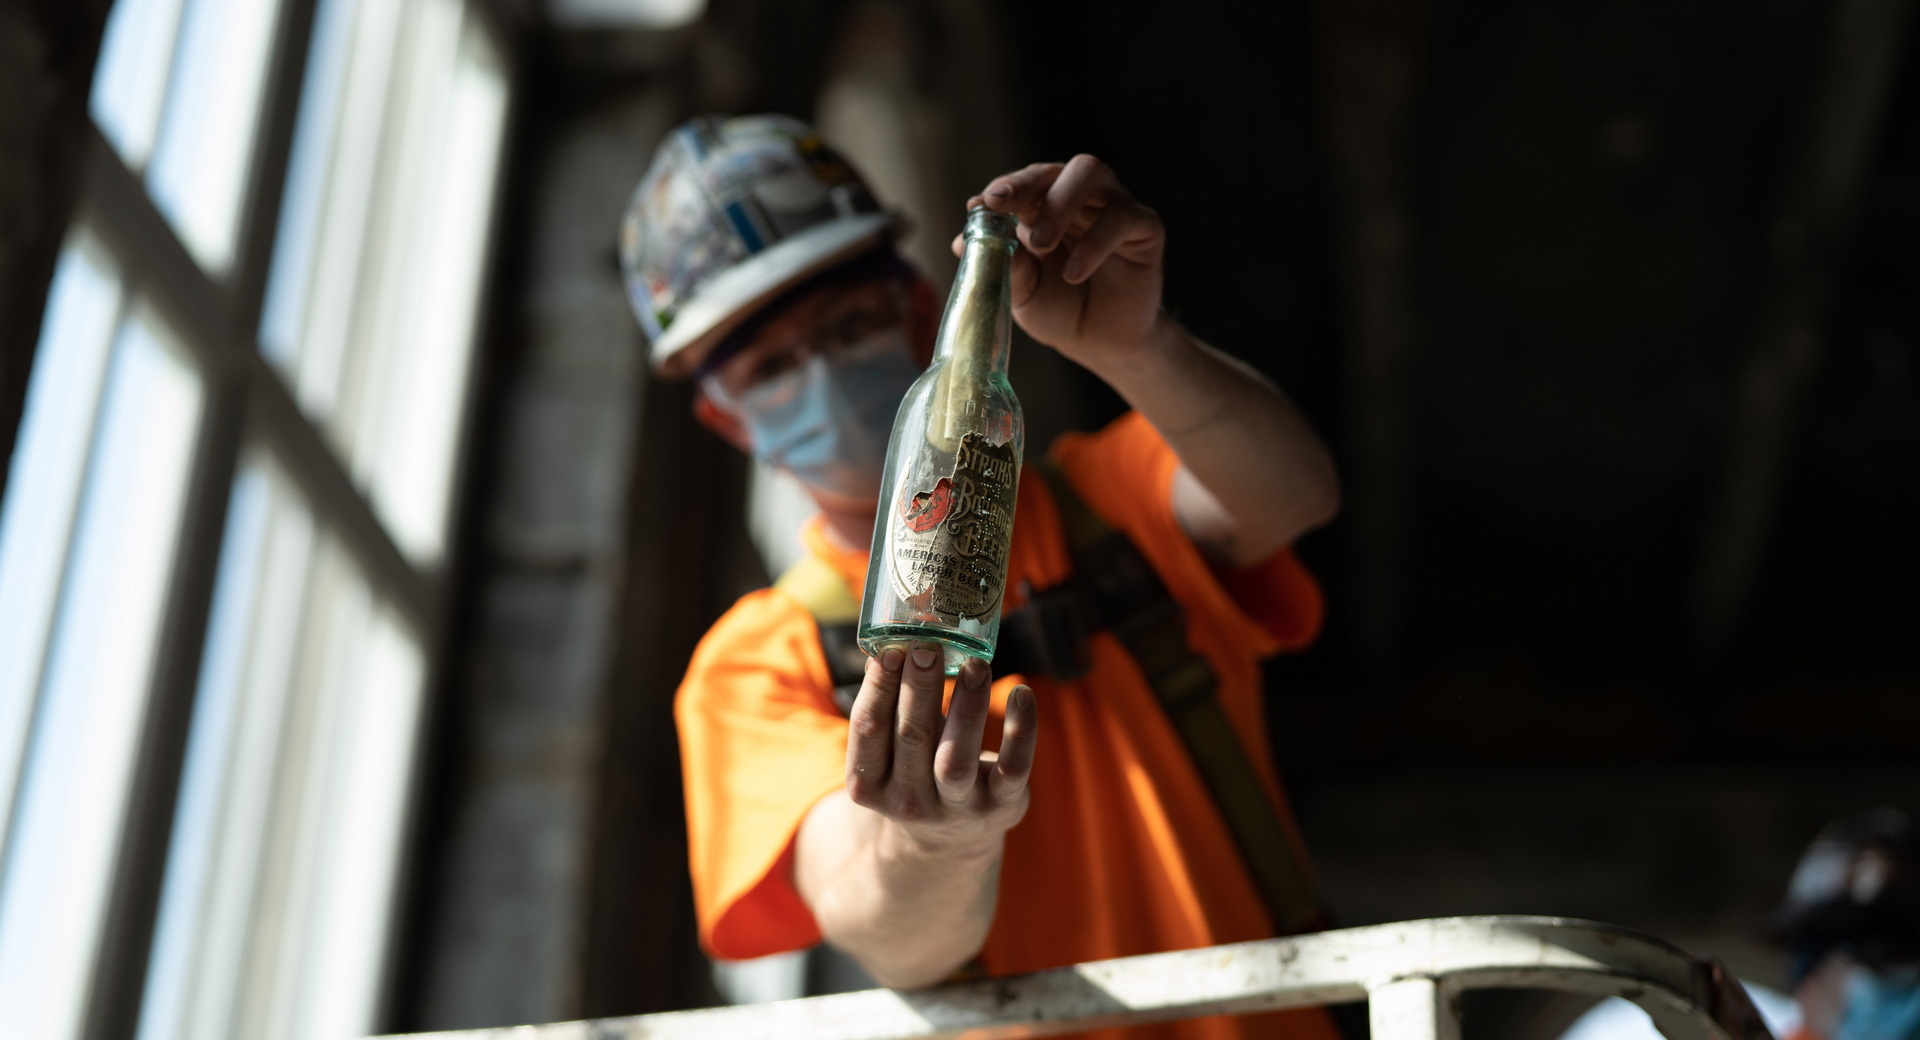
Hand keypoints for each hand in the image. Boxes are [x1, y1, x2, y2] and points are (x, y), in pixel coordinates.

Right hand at [846, 644, 1036, 854]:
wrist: (952, 838)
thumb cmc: (916, 772)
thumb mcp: (891, 751)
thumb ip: (892, 707)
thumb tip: (894, 643)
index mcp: (869, 785)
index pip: (867, 731)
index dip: (878, 688)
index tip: (890, 650)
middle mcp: (909, 802)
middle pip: (912, 738)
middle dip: (919, 688)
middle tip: (927, 647)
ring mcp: (957, 808)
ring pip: (957, 759)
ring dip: (967, 706)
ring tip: (975, 665)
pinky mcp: (1001, 806)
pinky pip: (1013, 767)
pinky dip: (1020, 729)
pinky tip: (1022, 693)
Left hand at [954, 155, 1165, 371]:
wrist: (1101, 344)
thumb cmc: (1059, 311)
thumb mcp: (1022, 293)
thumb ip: (1002, 266)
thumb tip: (962, 242)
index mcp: (1045, 205)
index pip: (1025, 182)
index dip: (1004, 187)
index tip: (981, 204)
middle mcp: (1080, 198)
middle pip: (1057, 168)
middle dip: (1026, 184)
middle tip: (1004, 207)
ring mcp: (1114, 207)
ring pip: (1091, 174)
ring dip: (1059, 203)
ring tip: (1041, 244)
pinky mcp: (1144, 227)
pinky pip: (1122, 218)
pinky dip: (1094, 243)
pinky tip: (1074, 273)